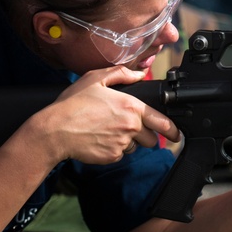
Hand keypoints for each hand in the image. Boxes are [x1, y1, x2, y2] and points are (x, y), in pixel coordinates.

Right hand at [40, 66, 180, 164]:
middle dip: (145, 134)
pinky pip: (120, 155)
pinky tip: (100, 139)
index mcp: (132, 107)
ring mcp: (122, 144)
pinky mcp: (112, 156)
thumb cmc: (73, 104)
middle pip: (152, 138)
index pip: (162, 122)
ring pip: (136, 147)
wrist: (54, 131)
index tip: (177, 134)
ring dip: (129, 141)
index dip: (173, 129)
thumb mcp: (95, 79)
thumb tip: (139, 74)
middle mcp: (131, 127)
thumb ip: (121, 74)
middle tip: (127, 126)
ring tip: (108, 130)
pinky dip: (114, 149)